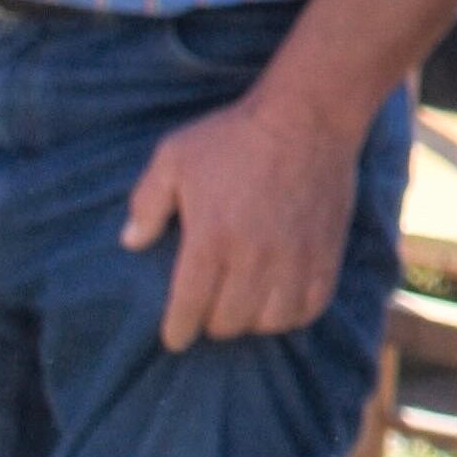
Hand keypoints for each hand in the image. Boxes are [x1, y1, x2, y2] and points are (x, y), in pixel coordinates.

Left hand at [122, 79, 366, 348]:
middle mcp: (253, 257)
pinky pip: (309, 308)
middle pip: (228, 322)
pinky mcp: (326, 255)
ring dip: (251, 321)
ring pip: (269, 322)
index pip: (188, 306)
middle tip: (208, 311)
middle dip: (212, 324)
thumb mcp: (173, 157)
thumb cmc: (233, 136)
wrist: (307, 118)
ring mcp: (294, 259)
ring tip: (243, 309)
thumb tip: (131, 242)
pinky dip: (291, 315)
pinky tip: (279, 304)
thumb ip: (147, 202)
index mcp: (210, 237)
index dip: (177, 330)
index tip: (174, 338)